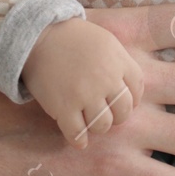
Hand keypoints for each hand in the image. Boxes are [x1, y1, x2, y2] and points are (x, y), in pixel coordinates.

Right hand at [22, 17, 143, 148]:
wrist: (37, 35)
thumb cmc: (71, 37)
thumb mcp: (105, 41)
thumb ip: (120, 62)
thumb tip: (127, 88)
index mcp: (118, 62)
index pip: (137, 90)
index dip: (132, 100)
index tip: (122, 103)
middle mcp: (106, 81)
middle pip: (123, 111)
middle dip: (117, 116)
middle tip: (106, 114)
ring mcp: (85, 96)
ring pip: (103, 125)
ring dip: (98, 127)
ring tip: (89, 122)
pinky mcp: (63, 108)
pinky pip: (77, 133)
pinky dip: (79, 140)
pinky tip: (79, 139)